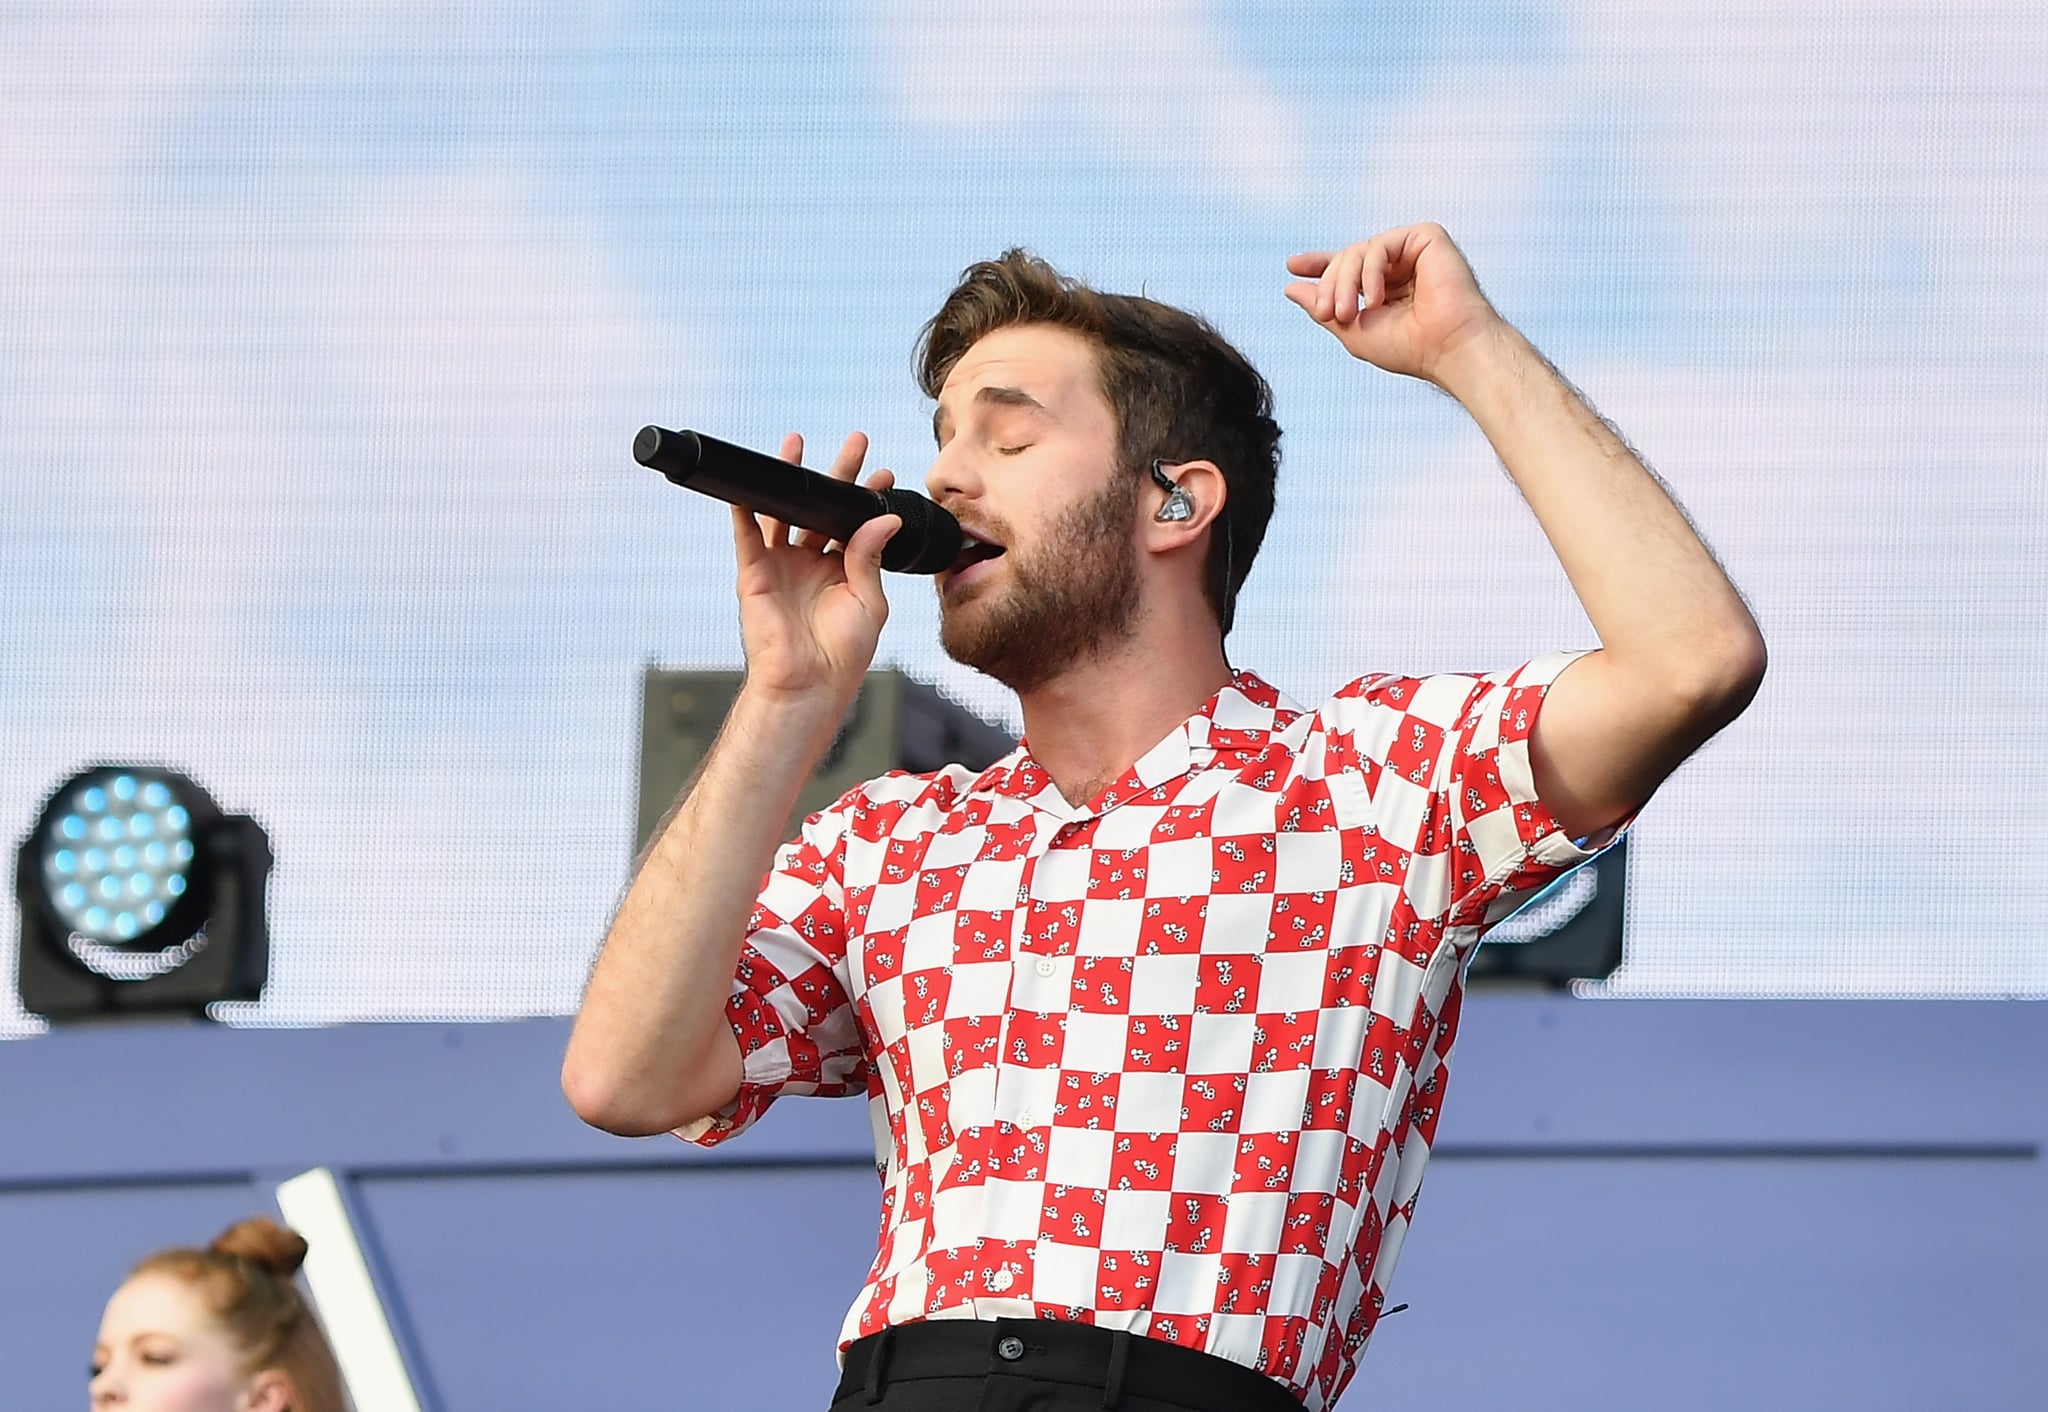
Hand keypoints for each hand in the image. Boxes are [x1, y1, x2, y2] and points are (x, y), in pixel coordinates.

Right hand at [729, 431, 899, 704]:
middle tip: (854, 441)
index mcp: (844, 570)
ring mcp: (782, 566)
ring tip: (796, 444)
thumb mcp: (869, 601)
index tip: (885, 473)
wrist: (808, 683)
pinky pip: (747, 534)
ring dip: (790, 480)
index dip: (868, 498)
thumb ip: (870, 557)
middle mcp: (812, 563)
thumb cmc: (842, 653)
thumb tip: (884, 518)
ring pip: (784, 512)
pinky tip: (750, 484)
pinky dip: (745, 508)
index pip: (856, 523)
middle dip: (837, 474)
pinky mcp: (755, 574)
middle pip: (823, 508)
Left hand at [1284, 224, 1505, 385]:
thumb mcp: (1352, 330)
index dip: (1320, 265)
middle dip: (1330, 284)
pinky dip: (1370, 270)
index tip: (1292, 266)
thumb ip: (1321, 308)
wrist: (1448, 348)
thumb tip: (1290, 288)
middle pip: (1346, 258)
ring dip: (1344, 281)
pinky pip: (1380, 243)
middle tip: (1329, 313)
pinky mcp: (1426, 237)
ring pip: (1358, 250)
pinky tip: (1375, 297)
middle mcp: (1399, 267)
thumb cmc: (1408, 347)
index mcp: (1386, 288)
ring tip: (1347, 312)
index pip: (1348, 268)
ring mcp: (1413, 252)